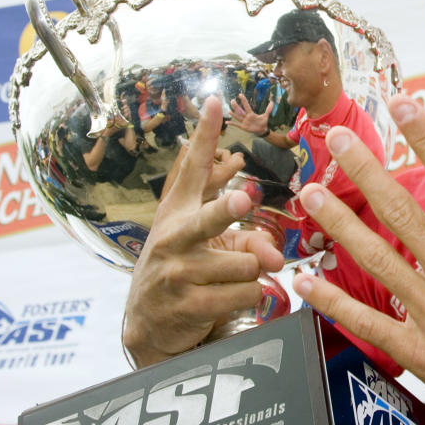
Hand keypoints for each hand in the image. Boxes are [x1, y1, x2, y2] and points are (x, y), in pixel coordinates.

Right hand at [123, 97, 284, 366]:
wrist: (149, 323)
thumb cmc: (184, 269)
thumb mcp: (204, 241)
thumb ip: (243, 231)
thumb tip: (275, 256)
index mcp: (178, 211)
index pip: (193, 167)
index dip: (205, 135)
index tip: (214, 101)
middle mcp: (174, 237)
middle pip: (210, 218)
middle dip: (228, 210)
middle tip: (243, 199)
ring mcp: (178, 272)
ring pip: (246, 263)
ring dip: (256, 272)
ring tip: (236, 278)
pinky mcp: (188, 304)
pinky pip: (246, 293)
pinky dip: (253, 296)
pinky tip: (238, 298)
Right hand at [229, 93, 272, 134]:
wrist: (262, 130)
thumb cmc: (263, 122)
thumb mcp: (266, 116)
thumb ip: (268, 109)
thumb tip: (272, 102)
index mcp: (251, 113)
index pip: (247, 106)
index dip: (244, 100)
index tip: (240, 95)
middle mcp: (246, 116)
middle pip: (240, 111)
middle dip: (236, 106)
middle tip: (232, 100)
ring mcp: (244, 121)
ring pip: (238, 117)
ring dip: (233, 114)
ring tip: (229, 111)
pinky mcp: (243, 127)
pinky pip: (236, 125)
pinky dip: (232, 123)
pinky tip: (227, 122)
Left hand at [292, 96, 424, 424]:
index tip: (399, 103)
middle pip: (401, 210)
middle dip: (363, 169)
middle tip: (333, 138)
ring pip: (376, 258)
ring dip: (339, 223)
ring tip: (309, 193)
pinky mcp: (424, 351)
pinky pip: (370, 322)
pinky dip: (336, 301)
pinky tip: (306, 282)